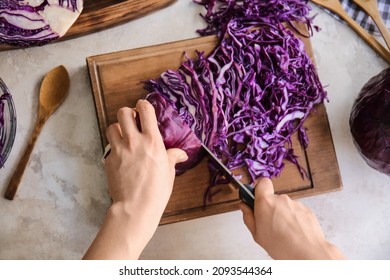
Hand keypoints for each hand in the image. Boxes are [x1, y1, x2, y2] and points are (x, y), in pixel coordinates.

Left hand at [105, 100, 186, 220]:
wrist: (136, 206)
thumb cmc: (157, 190)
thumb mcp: (169, 172)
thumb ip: (172, 157)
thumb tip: (180, 154)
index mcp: (152, 141)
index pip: (145, 110)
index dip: (143, 105)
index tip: (143, 108)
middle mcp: (134, 141)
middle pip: (123, 113)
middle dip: (128, 113)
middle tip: (133, 121)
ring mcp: (119, 150)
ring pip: (111, 127)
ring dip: (118, 128)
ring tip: (124, 136)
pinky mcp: (109, 160)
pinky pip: (109, 148)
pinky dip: (114, 149)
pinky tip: (121, 158)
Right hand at [240, 178, 343, 259]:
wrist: (307, 253)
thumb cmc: (281, 246)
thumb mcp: (257, 234)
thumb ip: (249, 217)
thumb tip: (244, 207)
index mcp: (266, 203)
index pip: (262, 183)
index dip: (259, 189)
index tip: (256, 200)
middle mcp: (281, 199)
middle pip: (273, 198)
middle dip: (271, 208)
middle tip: (270, 225)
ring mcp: (295, 204)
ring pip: (285, 206)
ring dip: (283, 215)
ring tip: (284, 233)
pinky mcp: (307, 210)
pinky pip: (296, 212)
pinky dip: (294, 220)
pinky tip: (294, 233)